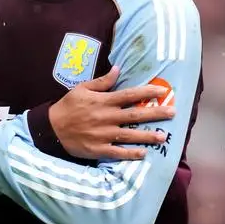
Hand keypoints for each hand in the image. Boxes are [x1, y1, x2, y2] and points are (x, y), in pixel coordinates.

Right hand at [48, 66, 175, 160]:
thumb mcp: (82, 89)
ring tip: (164, 136)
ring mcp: (103, 135)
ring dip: (148, 136)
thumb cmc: (67, 107)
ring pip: (130, 135)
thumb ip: (102, 82)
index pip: (129, 95)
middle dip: (155, 114)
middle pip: (135, 115)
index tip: (162, 92)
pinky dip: (131, 154)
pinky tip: (144, 154)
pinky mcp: (98, 149)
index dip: (146, 93)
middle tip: (173, 113)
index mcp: (103, 101)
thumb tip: (118, 69)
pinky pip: (118, 153)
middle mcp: (106, 118)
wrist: (51, 128)